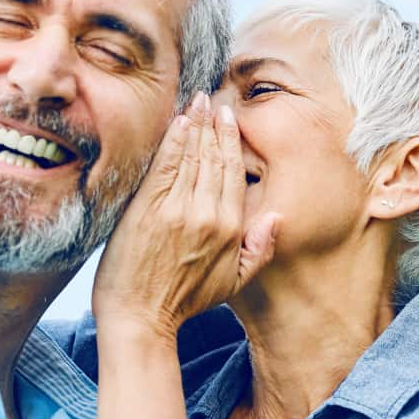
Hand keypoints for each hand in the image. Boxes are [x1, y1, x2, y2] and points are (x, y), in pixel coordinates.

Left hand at [92, 92, 280, 340]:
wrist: (140, 318)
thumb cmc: (184, 302)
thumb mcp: (234, 283)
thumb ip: (259, 250)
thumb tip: (277, 218)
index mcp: (231, 229)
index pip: (235, 174)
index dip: (232, 142)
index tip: (229, 119)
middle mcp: (209, 215)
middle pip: (215, 158)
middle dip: (214, 125)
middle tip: (212, 100)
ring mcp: (178, 210)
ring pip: (192, 156)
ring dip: (195, 123)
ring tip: (196, 101)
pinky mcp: (149, 208)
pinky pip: (166, 164)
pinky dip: (173, 139)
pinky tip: (178, 120)